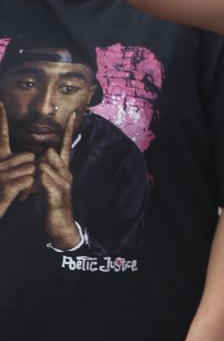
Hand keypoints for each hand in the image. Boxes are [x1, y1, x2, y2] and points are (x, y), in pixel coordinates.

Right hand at [0, 102, 35, 216]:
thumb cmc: (0, 193)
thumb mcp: (5, 175)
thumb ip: (14, 163)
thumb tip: (32, 156)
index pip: (1, 135)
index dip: (0, 119)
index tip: (0, 102)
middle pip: (29, 155)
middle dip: (30, 168)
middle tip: (16, 181)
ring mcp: (0, 173)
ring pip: (32, 167)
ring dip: (28, 179)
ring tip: (13, 188)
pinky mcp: (5, 185)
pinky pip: (29, 178)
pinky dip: (26, 188)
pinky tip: (14, 194)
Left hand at [39, 110, 79, 248]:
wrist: (61, 226)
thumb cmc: (51, 204)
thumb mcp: (47, 184)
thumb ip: (46, 168)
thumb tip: (44, 153)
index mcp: (63, 169)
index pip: (67, 145)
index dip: (70, 129)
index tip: (74, 113)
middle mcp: (67, 173)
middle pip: (54, 153)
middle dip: (44, 154)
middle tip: (36, 170)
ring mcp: (64, 184)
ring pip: (47, 165)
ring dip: (36, 171)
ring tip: (32, 182)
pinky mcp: (58, 195)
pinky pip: (46, 181)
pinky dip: (39, 179)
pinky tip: (36, 181)